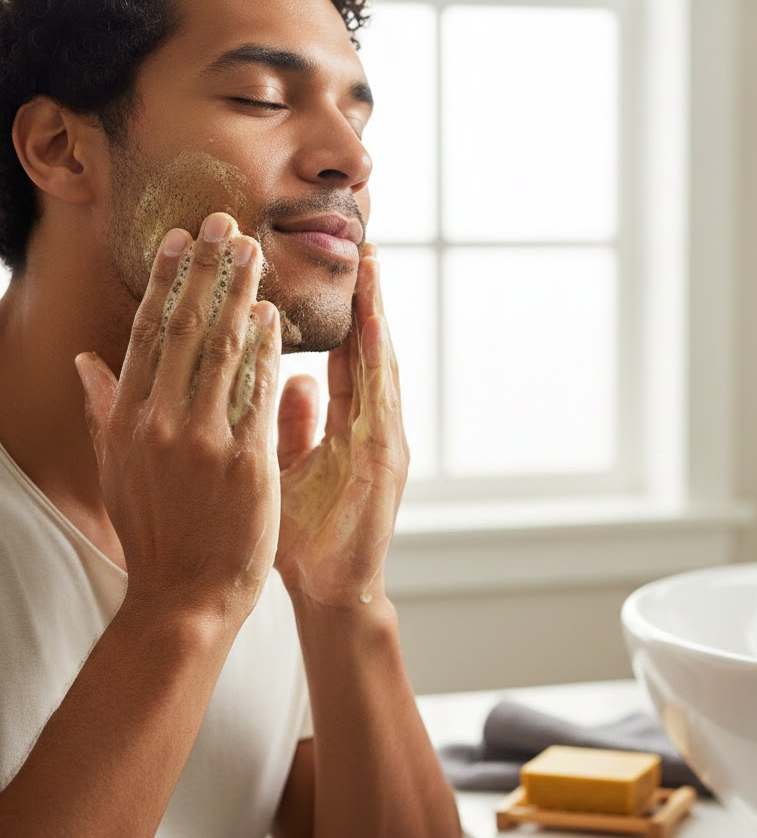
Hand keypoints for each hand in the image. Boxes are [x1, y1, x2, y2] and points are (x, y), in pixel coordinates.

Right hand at [74, 213, 281, 630]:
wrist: (184, 596)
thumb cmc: (156, 532)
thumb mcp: (116, 470)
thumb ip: (103, 411)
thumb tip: (84, 362)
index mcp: (128, 419)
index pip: (148, 335)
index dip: (167, 282)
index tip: (182, 240)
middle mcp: (159, 422)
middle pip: (185, 329)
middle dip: (206, 269)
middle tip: (225, 220)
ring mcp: (201, 440)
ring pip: (221, 350)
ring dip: (239, 293)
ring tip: (254, 250)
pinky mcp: (243, 461)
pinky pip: (256, 393)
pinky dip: (265, 350)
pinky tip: (274, 315)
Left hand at [273, 242, 408, 610]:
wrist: (330, 591)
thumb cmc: (306, 536)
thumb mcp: (289, 468)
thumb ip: (296, 423)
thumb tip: (296, 377)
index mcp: (348, 427)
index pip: (344, 358)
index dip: (341, 314)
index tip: (335, 269)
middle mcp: (371, 428)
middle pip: (368, 352)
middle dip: (366, 300)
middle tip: (364, 246)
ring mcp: (384, 442)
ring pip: (379, 367)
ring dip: (376, 316)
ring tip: (372, 268)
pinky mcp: (387, 460)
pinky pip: (380, 401)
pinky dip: (377, 361)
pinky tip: (372, 325)